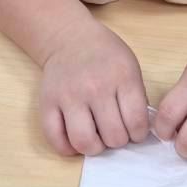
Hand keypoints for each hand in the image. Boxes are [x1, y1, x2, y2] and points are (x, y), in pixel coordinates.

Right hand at [39, 18, 149, 157]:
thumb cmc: (106, 55)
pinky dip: (68, 148)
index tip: (134, 131)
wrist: (70, 38)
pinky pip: (56, 140)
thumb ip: (136, 98)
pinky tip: (76, 140)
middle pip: (113, 136)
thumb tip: (138, 132)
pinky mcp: (47, 104)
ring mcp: (69, 96)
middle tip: (115, 132)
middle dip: (118, 141)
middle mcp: (95, 87)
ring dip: (95, 147)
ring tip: (97, 138)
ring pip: (84, 142)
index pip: (136, 121)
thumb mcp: (131, 67)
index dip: (138, 134)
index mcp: (122, 77)